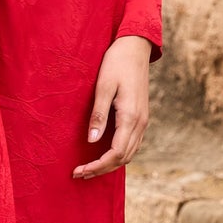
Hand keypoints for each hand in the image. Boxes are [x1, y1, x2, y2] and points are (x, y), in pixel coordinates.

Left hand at [72, 34, 151, 180]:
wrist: (135, 47)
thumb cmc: (116, 63)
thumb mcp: (103, 86)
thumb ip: (98, 115)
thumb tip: (91, 141)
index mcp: (130, 117)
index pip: (115, 153)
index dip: (97, 166)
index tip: (79, 171)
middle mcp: (140, 123)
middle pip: (123, 158)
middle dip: (101, 169)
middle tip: (79, 174)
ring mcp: (143, 121)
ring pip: (129, 154)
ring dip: (110, 164)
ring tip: (89, 168)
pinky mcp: (141, 117)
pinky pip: (132, 144)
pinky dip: (118, 155)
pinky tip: (104, 154)